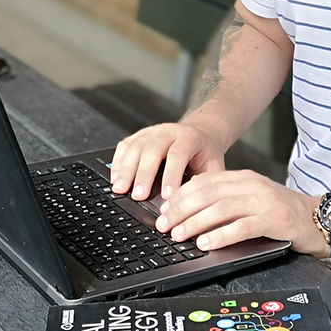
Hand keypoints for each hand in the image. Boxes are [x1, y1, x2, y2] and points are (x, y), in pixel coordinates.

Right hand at [110, 121, 226, 200]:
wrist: (201, 134)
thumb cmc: (206, 155)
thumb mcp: (214, 166)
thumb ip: (206, 181)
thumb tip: (192, 199)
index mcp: (190, 137)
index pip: (178, 154)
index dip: (171, 175)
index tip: (167, 196)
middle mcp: (169, 131)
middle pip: (152, 149)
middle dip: (144, 174)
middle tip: (139, 196)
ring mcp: (152, 131)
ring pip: (135, 147)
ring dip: (126, 169)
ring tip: (120, 189)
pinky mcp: (139, 136)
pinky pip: (125, 146)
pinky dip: (118, 162)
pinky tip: (115, 178)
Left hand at [157, 170, 326, 256]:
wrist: (319, 218)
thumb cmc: (284, 214)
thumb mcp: (254, 200)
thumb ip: (228, 200)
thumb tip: (192, 211)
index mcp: (244, 178)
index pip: (204, 182)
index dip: (180, 196)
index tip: (163, 210)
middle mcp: (252, 185)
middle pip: (207, 194)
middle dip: (180, 210)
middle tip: (163, 225)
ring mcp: (264, 201)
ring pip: (220, 209)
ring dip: (195, 223)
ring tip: (178, 235)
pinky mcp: (274, 219)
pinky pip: (241, 227)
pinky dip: (220, 235)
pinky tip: (206, 243)